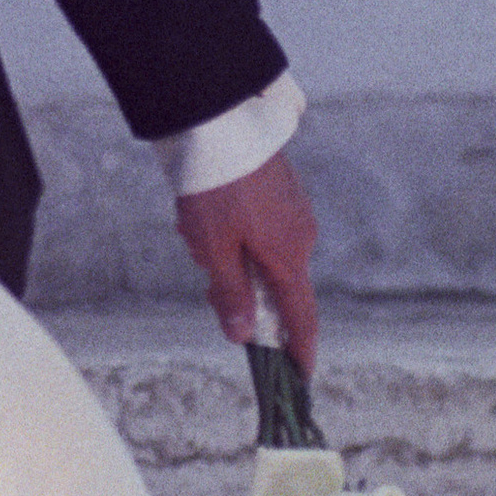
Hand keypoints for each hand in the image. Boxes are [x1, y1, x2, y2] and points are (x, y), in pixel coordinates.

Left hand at [175, 149, 320, 373]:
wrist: (218, 120)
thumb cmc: (215, 186)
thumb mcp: (214, 248)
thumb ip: (231, 294)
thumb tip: (244, 335)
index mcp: (288, 256)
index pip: (300, 317)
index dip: (299, 349)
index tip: (300, 375)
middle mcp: (300, 235)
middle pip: (272, 282)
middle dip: (237, 283)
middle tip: (203, 266)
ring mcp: (293, 210)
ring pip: (260, 251)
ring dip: (227, 250)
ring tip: (194, 224)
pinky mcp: (281, 189)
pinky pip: (258, 226)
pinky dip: (232, 229)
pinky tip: (203, 209)